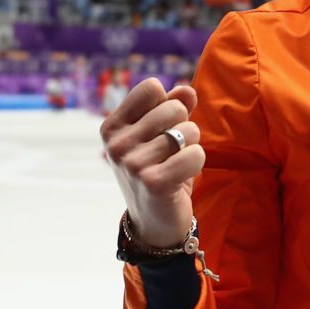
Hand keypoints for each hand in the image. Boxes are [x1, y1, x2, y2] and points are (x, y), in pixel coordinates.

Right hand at [99, 77, 203, 247]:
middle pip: (174, 108)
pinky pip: (195, 154)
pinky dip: (197, 162)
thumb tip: (187, 90)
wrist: (154, 221)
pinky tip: (182, 177)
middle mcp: (117, 144)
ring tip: (176, 164)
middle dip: (184, 127)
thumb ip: (173, 107)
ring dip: (191, 146)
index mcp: (112, 127)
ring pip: (188, 131)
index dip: (167, 104)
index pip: (151, 87)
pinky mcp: (153, 182)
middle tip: (172, 151)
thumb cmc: (159, 169)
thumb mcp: (160, 134)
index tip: (161, 128)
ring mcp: (132, 163)